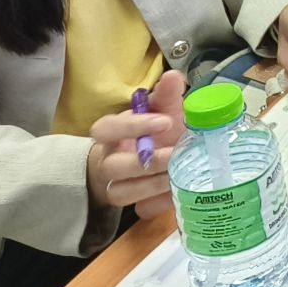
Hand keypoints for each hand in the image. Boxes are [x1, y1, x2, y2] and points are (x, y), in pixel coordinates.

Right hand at [86, 69, 184, 220]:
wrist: (150, 161)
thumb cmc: (153, 132)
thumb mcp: (160, 111)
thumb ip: (166, 95)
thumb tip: (175, 76)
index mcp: (110, 133)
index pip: (107, 128)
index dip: (133, 126)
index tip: (165, 121)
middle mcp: (108, 161)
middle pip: (114, 166)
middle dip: (146, 162)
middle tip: (175, 154)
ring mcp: (115, 186)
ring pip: (122, 193)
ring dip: (152, 185)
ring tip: (180, 175)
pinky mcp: (132, 206)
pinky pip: (140, 210)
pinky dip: (159, 204)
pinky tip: (178, 195)